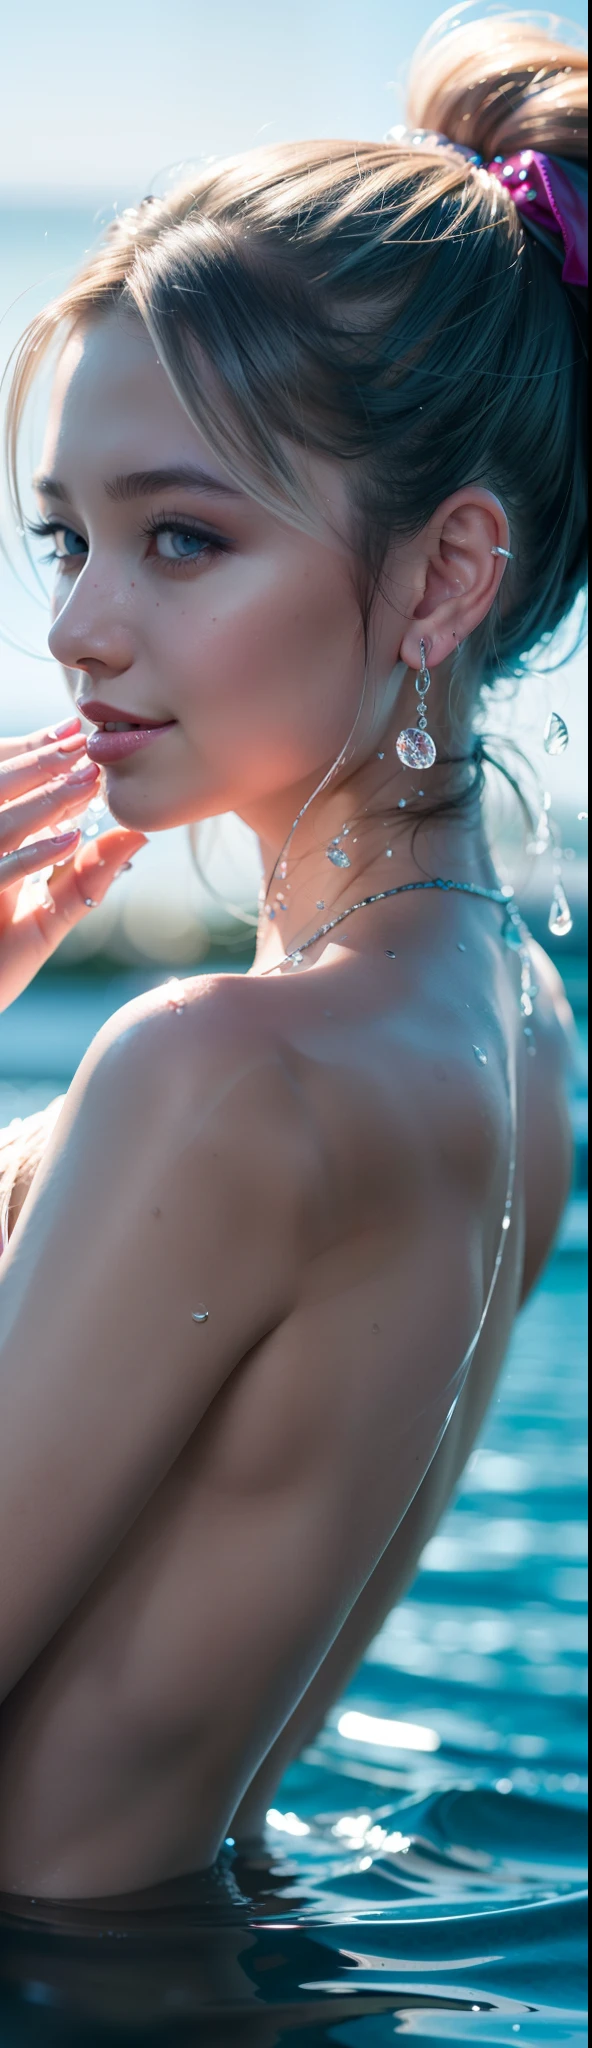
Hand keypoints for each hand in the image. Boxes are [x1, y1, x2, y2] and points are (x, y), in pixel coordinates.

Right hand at [0, 717, 147, 1012]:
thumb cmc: (0, 961)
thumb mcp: (49, 914)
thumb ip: (88, 875)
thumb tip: (137, 833)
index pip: (11, 788)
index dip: (39, 757)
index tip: (79, 734)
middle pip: (0, 793)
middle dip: (41, 766)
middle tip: (84, 744)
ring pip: (1, 825)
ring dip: (43, 803)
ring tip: (85, 782)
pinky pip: (0, 873)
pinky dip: (34, 856)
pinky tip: (69, 841)